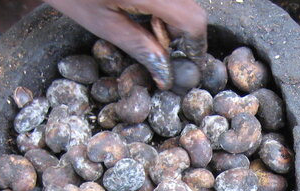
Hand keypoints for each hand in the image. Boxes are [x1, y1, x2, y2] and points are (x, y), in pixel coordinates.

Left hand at [43, 0, 206, 89]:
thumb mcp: (103, 24)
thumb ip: (140, 47)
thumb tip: (166, 75)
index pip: (193, 22)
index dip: (196, 46)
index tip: (188, 63)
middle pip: (190, 9)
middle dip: (180, 32)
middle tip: (154, 45)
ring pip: (180, 0)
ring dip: (168, 17)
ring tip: (137, 21)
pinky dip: (159, 3)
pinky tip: (134, 5)